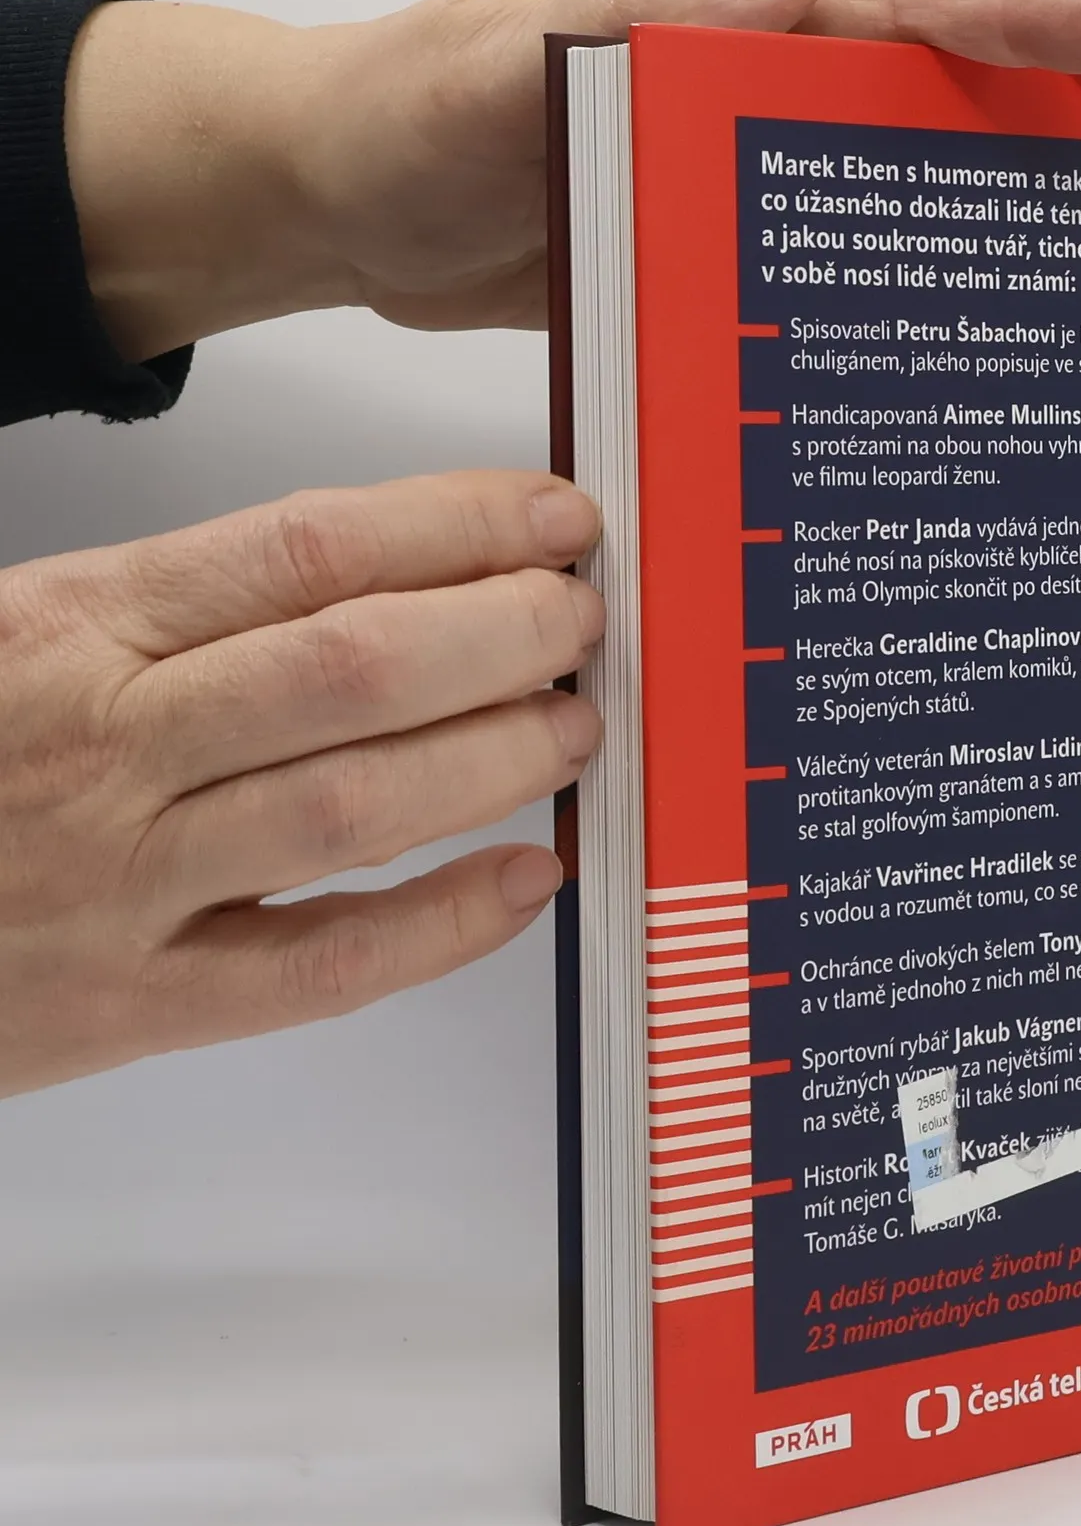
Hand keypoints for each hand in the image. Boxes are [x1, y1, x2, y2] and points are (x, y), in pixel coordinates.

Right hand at [0, 471, 603, 1098]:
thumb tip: (383, 582)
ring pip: (352, 805)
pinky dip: (441, 927)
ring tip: (575, 726)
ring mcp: (120, 879)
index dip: (458, 526)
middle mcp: (105, 742)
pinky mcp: (131, 1003)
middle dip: (501, 633)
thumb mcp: (18, 632)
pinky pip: (318, 967)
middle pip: (352, 668)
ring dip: (492, 758)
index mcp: (74, 625)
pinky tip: (526, 879)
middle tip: (578, 620)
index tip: (550, 521)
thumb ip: (178, 611)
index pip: (307, 548)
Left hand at [66, 0, 1080, 358]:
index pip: (935, 7)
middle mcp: (778, 88)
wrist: (345, 201)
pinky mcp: (740, 258)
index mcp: (745, 21)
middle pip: (977, 76)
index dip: (1075, 20)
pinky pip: (864, 263)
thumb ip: (642, 18)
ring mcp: (766, 176)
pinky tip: (1000, 345)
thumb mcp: (505, 60)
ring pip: (938, 169)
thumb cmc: (405, 115)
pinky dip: (941, 288)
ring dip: (1051, 186)